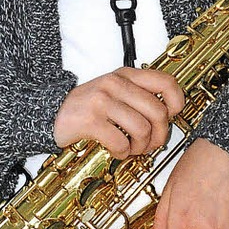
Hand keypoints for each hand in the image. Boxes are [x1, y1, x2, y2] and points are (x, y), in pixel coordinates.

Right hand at [54, 68, 183, 158]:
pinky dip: (123, 152)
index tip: (171, 116)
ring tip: (132, 148)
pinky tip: (117, 150)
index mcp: (126, 75)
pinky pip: (121, 142)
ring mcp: (102, 100)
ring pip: (142, 129)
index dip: (176, 103)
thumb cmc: (87, 105)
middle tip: (150, 143)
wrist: (52, 112)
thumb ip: (139, 95)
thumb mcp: (114, 90)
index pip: (166, 82)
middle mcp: (115, 84)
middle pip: (158, 112)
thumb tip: (169, 113)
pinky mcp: (91, 120)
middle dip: (159, 135)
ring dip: (140, 147)